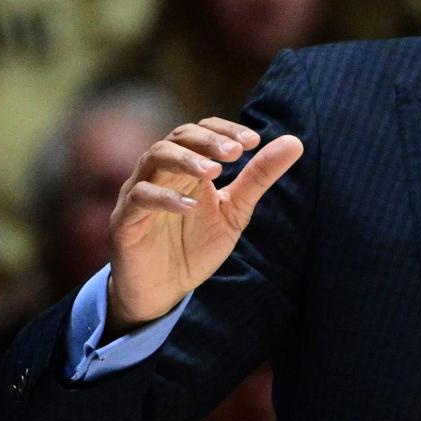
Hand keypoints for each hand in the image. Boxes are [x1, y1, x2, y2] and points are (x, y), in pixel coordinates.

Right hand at [106, 116, 303, 336]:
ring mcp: (139, 193)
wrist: (162, 291)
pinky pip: (140, 198)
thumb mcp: (234, 212)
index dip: (223, 129)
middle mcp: (160, 173)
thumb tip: (295, 142)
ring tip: (215, 172)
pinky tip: (191, 205)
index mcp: (186, 168)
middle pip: (177, 137)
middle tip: (235, 153)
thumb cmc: (194, 246)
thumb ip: (258, 178)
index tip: (253, 141)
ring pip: (154, 158)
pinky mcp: (125, 220)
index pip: (200, 131)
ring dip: (185, 160)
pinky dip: (165, 198)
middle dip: (207, 141)